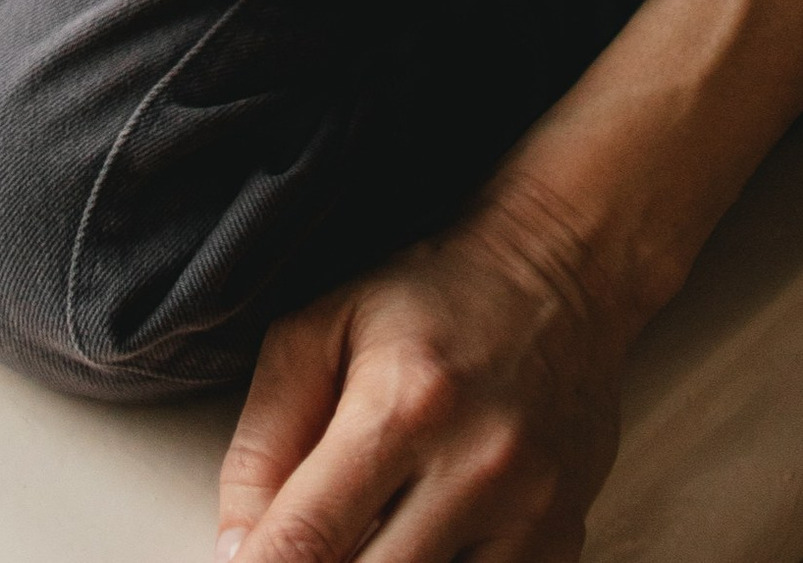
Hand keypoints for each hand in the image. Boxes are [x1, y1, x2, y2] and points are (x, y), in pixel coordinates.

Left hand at [214, 169, 642, 562]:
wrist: (562, 267)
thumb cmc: (434, 296)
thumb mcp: (322, 327)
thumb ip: (264, 438)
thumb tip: (238, 547)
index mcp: (403, 404)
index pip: (307, 542)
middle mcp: (475, 467)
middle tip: (308, 543)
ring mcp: (531, 512)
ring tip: (366, 533)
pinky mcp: (564, 539)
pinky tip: (416, 543)